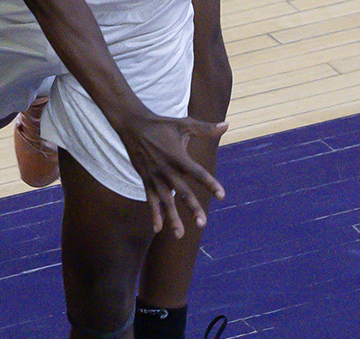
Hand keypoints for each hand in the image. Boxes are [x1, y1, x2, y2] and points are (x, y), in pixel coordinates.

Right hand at [112, 110, 225, 237]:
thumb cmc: (161, 125)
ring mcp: (155, 177)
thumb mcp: (184, 124)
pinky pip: (150, 200)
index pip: (197, 172)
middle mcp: (167, 169)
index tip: (221, 195)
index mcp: (178, 156)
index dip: (209, 183)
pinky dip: (154, 213)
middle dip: (192, 208)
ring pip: (165, 201)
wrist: (132, 126)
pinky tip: (158, 229)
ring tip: (180, 235)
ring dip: (172, 218)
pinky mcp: (145, 180)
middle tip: (202, 223)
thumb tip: (226, 125)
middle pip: (182, 192)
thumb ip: (206, 129)